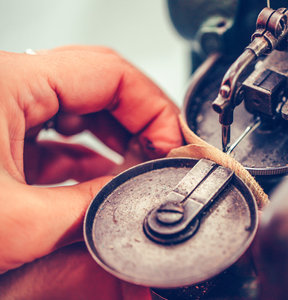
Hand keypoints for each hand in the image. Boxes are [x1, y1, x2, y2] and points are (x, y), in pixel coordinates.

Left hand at [0, 46, 181, 272]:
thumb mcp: (12, 221)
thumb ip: (87, 209)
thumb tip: (136, 199)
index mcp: (10, 82)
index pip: (112, 73)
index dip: (154, 108)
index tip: (172, 145)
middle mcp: (8, 87)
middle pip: (101, 87)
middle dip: (141, 123)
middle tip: (163, 157)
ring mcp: (3, 111)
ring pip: (82, 110)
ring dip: (117, 140)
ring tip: (140, 169)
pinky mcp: (0, 138)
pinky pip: (59, 135)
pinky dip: (88, 157)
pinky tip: (102, 181)